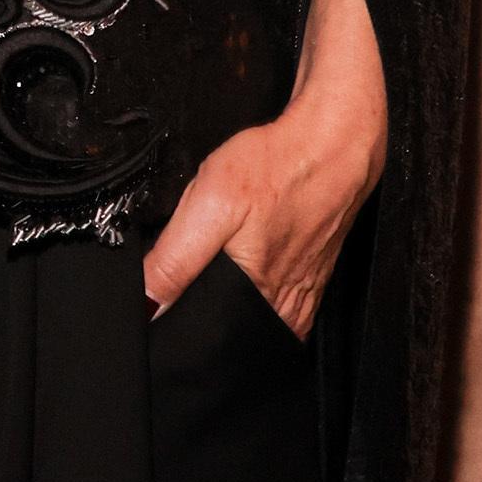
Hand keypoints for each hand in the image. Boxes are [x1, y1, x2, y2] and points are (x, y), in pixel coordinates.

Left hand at [141, 69, 385, 338]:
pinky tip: (250, 275)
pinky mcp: (313, 277)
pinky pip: (281, 305)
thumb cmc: (278, 167)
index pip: (208, 336)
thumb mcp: (209, 203)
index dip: (177, 323)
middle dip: (203, 314)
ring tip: (218, 276)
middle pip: (233, 331)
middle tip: (189, 281)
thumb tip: (148, 301)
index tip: (163, 302)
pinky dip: (260, 297)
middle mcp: (283, 302)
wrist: (332, 145)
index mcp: (255, 292)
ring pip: (257, 320)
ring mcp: (302, 292)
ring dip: (234, 307)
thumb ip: (176, 258)